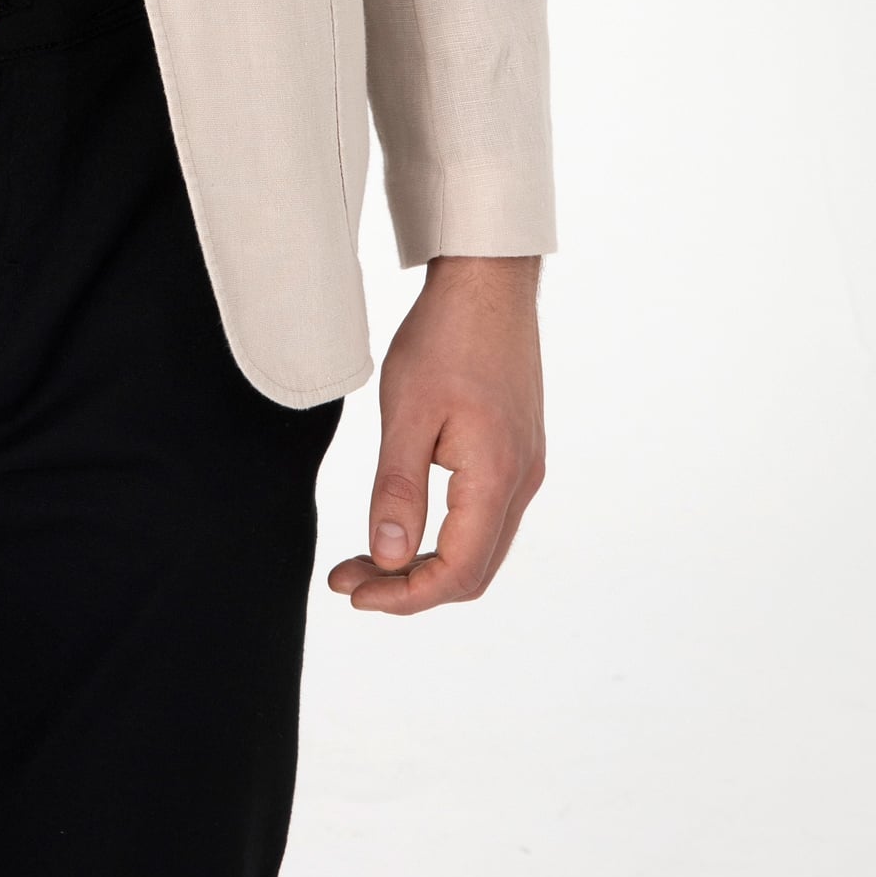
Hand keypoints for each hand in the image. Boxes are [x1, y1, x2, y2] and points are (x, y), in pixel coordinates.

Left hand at [327, 254, 544, 613]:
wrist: (489, 281)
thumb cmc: (446, 336)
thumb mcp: (407, 412)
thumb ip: (397, 490)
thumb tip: (385, 559)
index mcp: (498, 477)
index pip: (456, 573)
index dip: (403, 595)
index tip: (352, 590)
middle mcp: (522, 481)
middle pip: (472, 571)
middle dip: (409, 586)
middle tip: (350, 577)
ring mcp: (525, 466)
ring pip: (481, 547)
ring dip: (426, 562)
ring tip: (367, 556)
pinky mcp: (518, 450)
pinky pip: (487, 517)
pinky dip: (446, 535)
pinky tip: (406, 521)